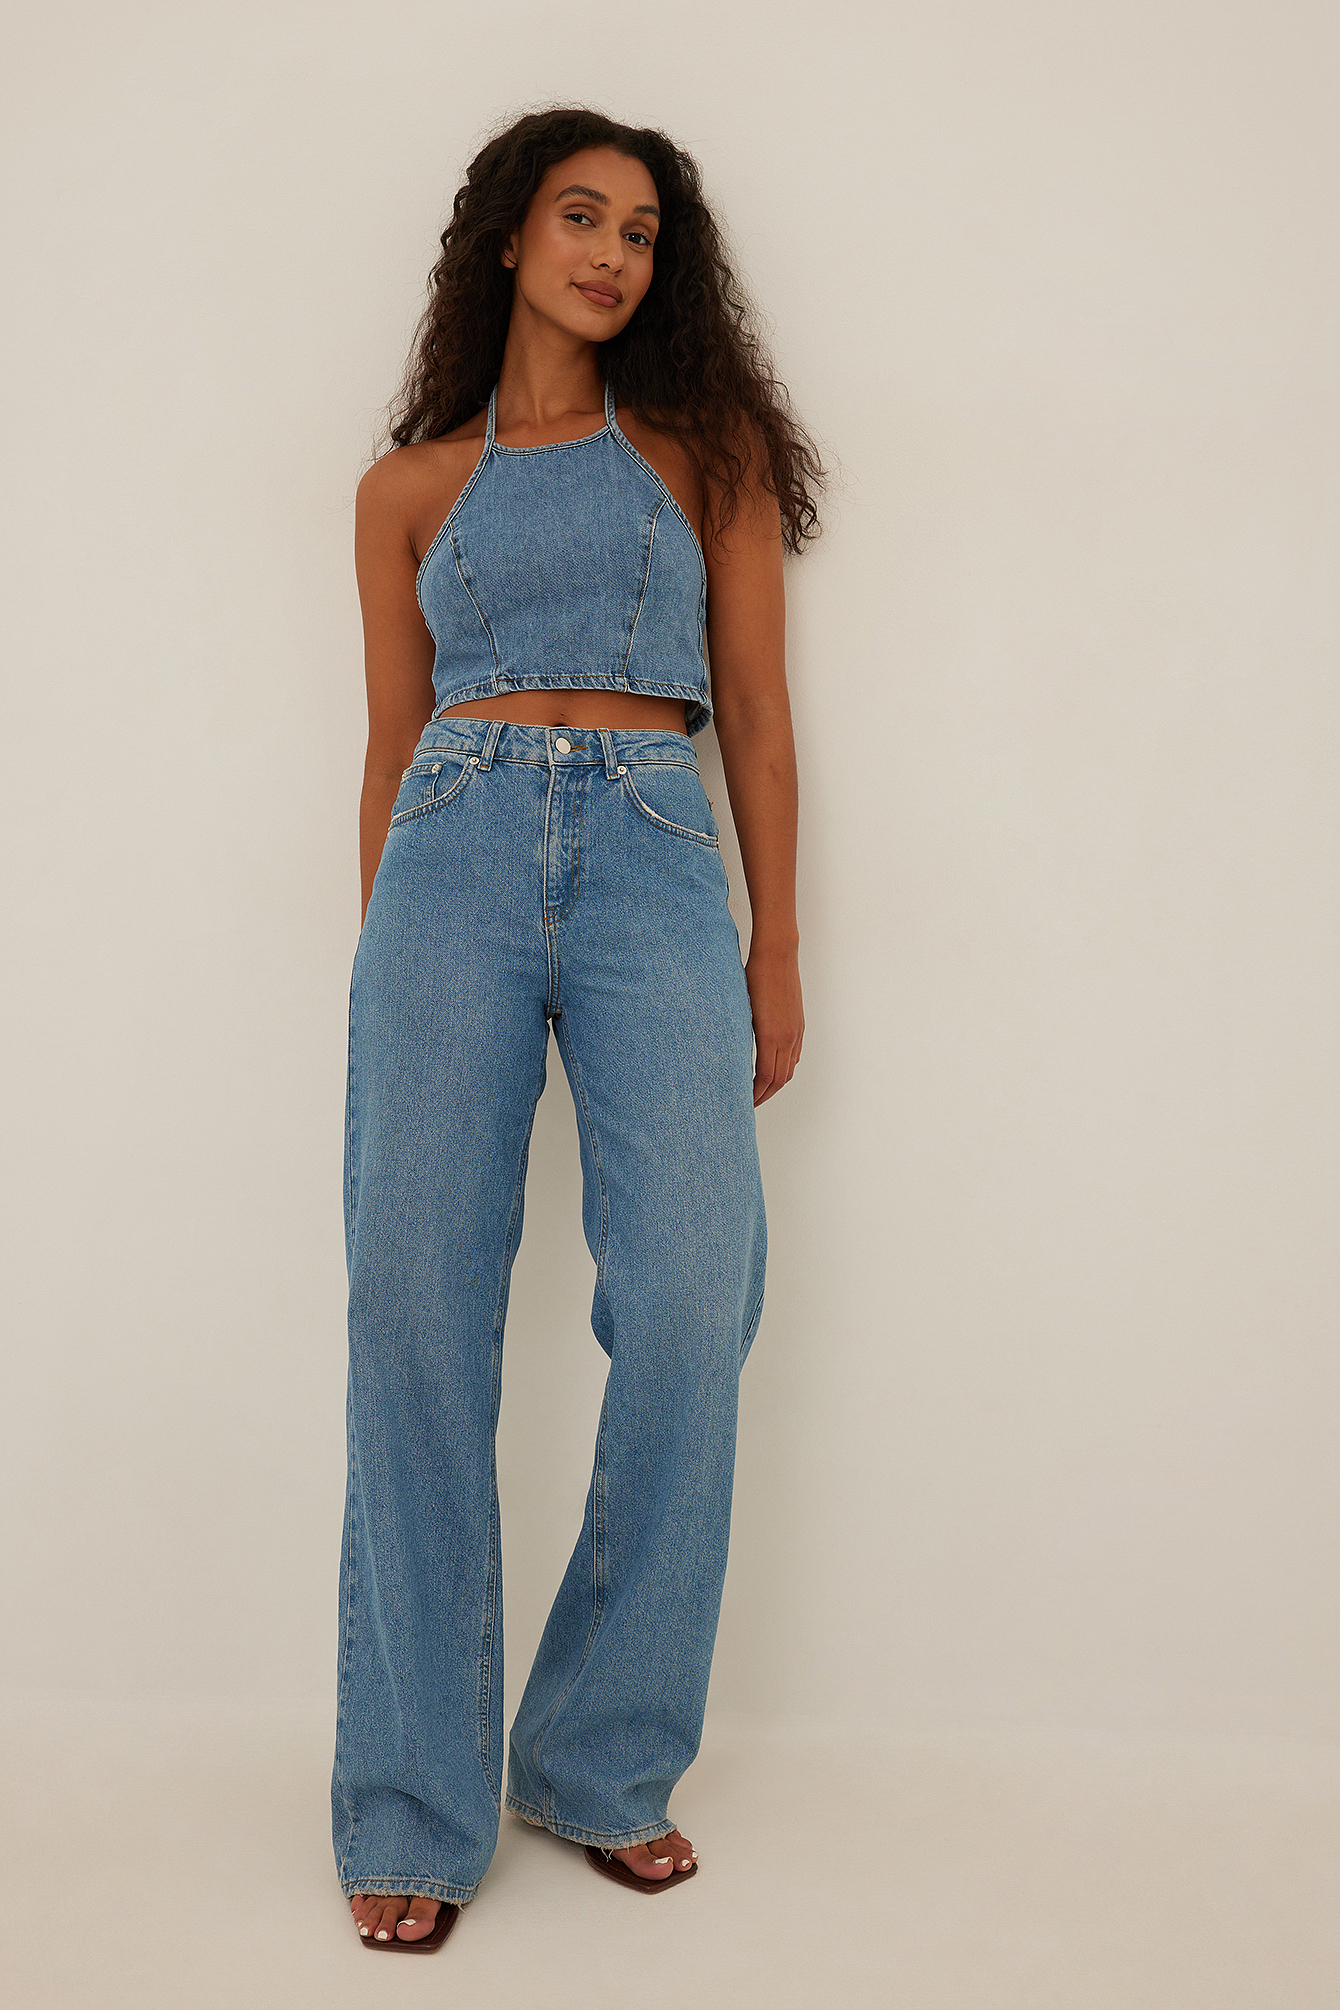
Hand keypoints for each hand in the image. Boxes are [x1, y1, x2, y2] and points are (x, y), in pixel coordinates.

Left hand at [745, 939, 803, 1105]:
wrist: (777, 954)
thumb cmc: (754, 976)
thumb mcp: (741, 1008)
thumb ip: (742, 1036)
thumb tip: (730, 1058)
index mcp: (771, 1037)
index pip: (765, 1078)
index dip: (754, 1095)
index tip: (742, 1103)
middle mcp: (788, 1038)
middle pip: (779, 1079)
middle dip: (764, 1095)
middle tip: (748, 1104)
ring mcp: (796, 1031)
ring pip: (789, 1069)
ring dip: (775, 1084)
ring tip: (760, 1091)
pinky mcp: (799, 1024)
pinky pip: (794, 1055)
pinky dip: (784, 1068)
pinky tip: (773, 1068)